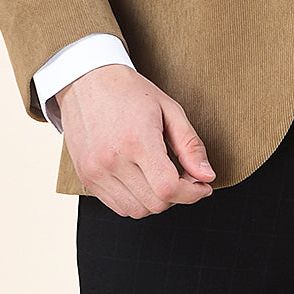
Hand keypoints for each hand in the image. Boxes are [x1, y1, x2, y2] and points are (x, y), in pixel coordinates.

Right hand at [54, 64, 215, 217]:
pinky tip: (143, 179)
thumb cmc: (129, 92)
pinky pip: (118, 206)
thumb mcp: (169, 109)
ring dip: (156, 201)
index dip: (192, 194)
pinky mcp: (87, 178)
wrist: (88, 82)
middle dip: (178, 196)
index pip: (168, 188)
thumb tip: (207, 176)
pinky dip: (136, 201)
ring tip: (162, 177)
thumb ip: (190, 145)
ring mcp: (96, 172)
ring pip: (137, 211)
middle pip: (155, 204)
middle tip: (185, 177)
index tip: (202, 187)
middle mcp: (113, 160)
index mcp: (137, 140)